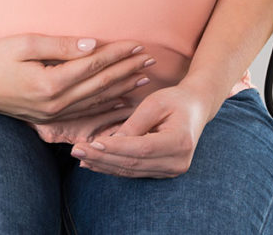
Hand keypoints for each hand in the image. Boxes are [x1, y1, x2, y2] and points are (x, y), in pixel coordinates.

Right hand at [0, 34, 153, 123]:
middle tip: (150, 60)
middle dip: (128, 70)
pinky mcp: (48, 119)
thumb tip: (94, 45)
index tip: (137, 44)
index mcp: (50, 83)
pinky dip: (106, 106)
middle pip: (101, 85)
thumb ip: (62, 46)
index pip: (94, 66)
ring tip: (143, 77)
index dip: (118, 54)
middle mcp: (54, 103)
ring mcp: (51, 114)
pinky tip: (121, 100)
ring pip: (96, 101)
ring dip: (122, 88)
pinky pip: (84, 113)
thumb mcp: (26, 43)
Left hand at [70, 83, 213, 178]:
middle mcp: (178, 161)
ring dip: (104, 165)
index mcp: (180, 141)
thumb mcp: (155, 103)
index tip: (91, 142)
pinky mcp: (164, 172)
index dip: (115, 147)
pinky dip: (113, 166)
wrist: (196, 108)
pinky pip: (134, 171)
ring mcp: (173, 170)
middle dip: (102, 157)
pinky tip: (94, 162)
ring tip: (80, 157)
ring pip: (131, 171)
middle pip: (134, 163)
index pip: (142, 148)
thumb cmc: (175, 100)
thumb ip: (134, 124)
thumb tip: (108, 143)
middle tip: (76, 150)